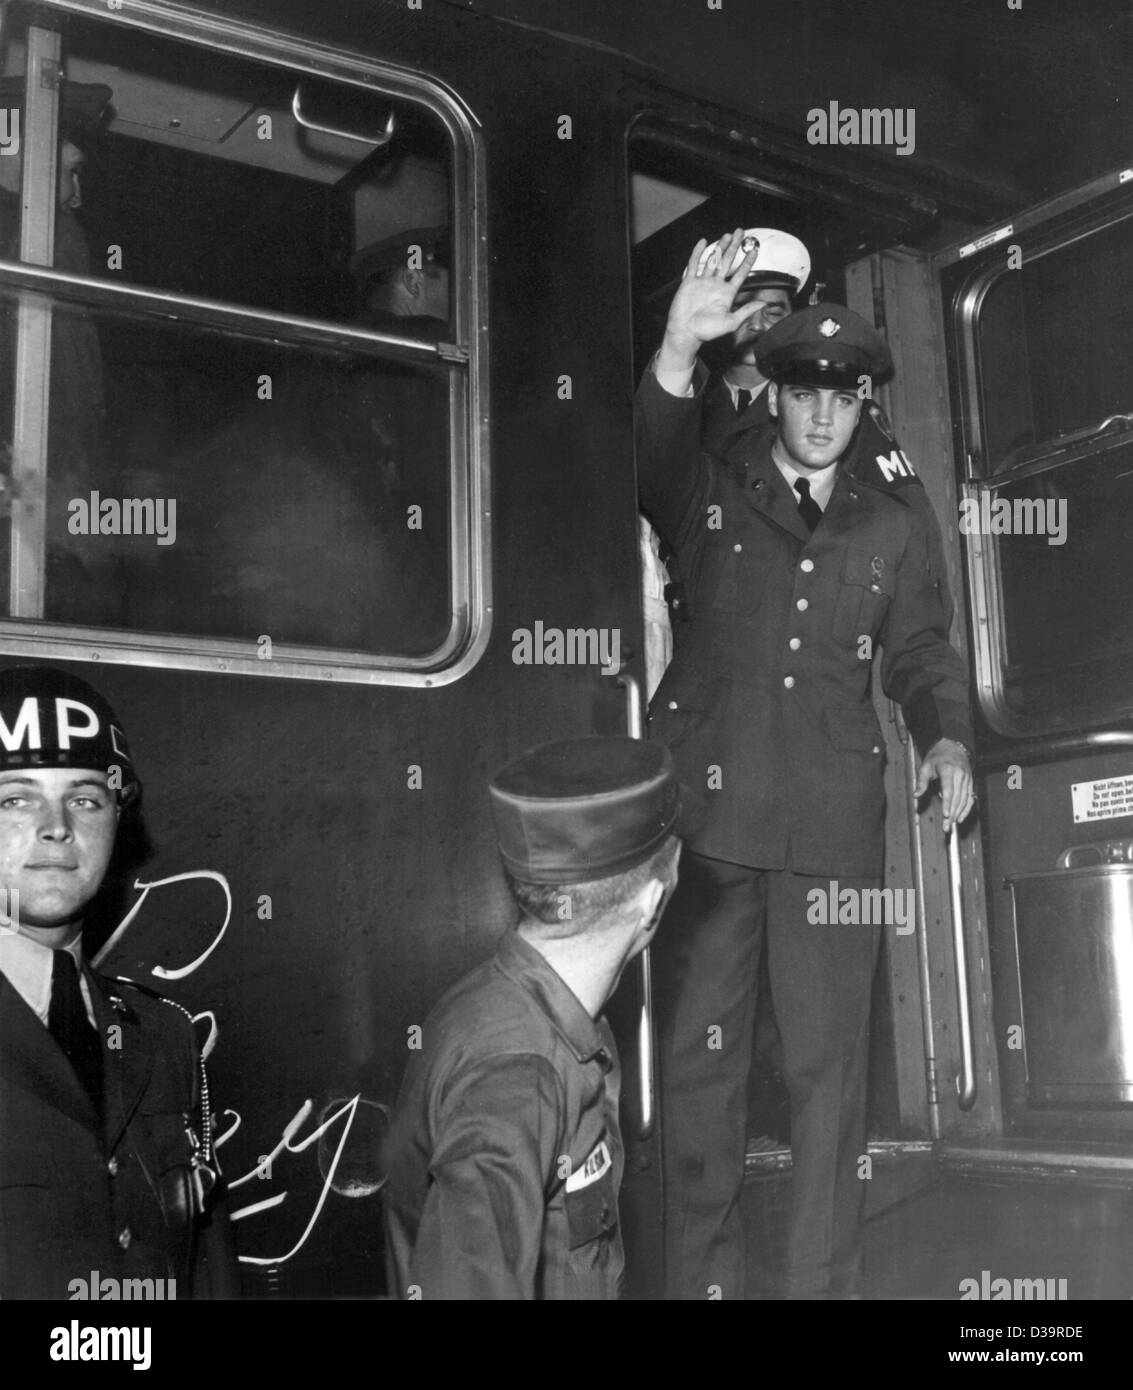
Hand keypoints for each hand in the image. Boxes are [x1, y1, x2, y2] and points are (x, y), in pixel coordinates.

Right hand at [656, 229, 762, 373]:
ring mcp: (703, 282)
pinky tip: (703, 242)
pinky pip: (694, 264)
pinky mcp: (689, 282)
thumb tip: (764, 304)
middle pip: (727, 261)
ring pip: (713, 260)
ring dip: (720, 247)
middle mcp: (716, 285)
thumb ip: (746, 311)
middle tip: (740, 232)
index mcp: (726, 293)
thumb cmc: (707, 331)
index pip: (740, 273)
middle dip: (734, 246)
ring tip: (727, 235)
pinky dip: (698, 252)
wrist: (685, 333)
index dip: (748, 262)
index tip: (755, 250)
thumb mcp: (731, 322)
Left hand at [914, 738, 974, 831]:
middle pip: (957, 798)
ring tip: (951, 824)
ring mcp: (967, 779)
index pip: (948, 789)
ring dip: (958, 813)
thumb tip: (915, 795)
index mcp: (948, 770)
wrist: (952, 747)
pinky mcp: (970, 782)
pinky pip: (970, 798)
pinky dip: (966, 809)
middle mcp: (960, 775)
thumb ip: (921, 782)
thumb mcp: (925, 767)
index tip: (946, 815)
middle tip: (946, 827)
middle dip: (952, 813)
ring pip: (964, 799)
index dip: (947, 803)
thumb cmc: (936, 758)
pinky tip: (961, 818)